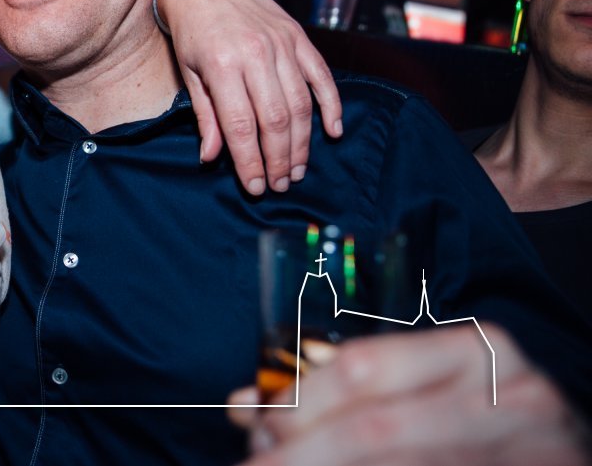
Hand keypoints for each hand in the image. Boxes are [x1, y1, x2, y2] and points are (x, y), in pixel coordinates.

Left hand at [157, 0, 341, 195]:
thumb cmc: (191, 33)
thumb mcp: (189, 74)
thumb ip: (205, 115)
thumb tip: (211, 157)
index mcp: (222, 65)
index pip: (241, 126)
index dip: (250, 161)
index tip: (255, 187)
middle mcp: (255, 54)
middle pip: (275, 119)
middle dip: (278, 159)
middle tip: (280, 184)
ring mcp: (281, 43)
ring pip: (300, 103)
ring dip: (302, 142)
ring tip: (297, 169)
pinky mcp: (298, 36)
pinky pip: (322, 75)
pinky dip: (331, 105)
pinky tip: (332, 131)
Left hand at [227, 326, 591, 465]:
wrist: (569, 460)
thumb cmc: (480, 421)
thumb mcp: (425, 388)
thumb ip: (345, 390)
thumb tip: (246, 405)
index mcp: (476, 351)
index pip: (362, 369)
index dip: (295, 402)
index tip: (251, 423)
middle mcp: (508, 397)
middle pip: (372, 428)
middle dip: (299, 450)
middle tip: (257, 463)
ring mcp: (529, 452)